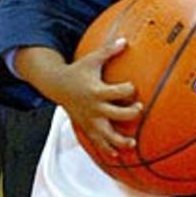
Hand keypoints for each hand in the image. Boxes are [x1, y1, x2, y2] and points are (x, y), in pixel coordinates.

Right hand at [53, 39, 141, 156]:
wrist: (56, 85)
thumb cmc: (78, 71)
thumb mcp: (91, 59)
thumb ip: (108, 51)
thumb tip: (125, 40)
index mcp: (97, 91)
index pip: (118, 92)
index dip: (129, 90)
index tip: (133, 87)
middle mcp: (94, 107)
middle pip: (117, 115)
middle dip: (131, 113)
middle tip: (139, 109)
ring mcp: (90, 120)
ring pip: (106, 134)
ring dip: (119, 140)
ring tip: (132, 143)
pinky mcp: (86, 127)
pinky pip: (97, 142)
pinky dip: (106, 150)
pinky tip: (117, 156)